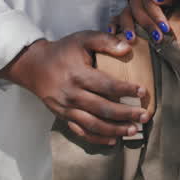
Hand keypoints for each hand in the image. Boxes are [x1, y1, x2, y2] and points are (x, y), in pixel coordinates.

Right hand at [0, 31, 148, 144]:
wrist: (34, 66)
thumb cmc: (62, 51)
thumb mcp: (82, 38)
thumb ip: (104, 41)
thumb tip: (127, 47)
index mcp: (78, 74)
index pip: (106, 85)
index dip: (126, 90)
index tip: (142, 92)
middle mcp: (72, 94)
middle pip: (103, 108)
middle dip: (126, 114)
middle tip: (145, 116)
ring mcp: (66, 108)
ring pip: (93, 124)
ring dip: (115, 130)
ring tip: (133, 130)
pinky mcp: (63, 117)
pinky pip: (81, 132)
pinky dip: (97, 138)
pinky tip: (113, 140)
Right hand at [111, 0, 176, 42]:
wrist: (167, 1)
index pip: (150, 2)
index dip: (157, 16)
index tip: (165, 28)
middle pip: (138, 10)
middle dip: (147, 25)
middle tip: (157, 38)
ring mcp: (128, 6)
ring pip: (125, 15)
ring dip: (129, 27)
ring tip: (132, 39)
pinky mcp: (123, 16)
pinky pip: (114, 19)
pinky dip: (113, 25)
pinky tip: (113, 32)